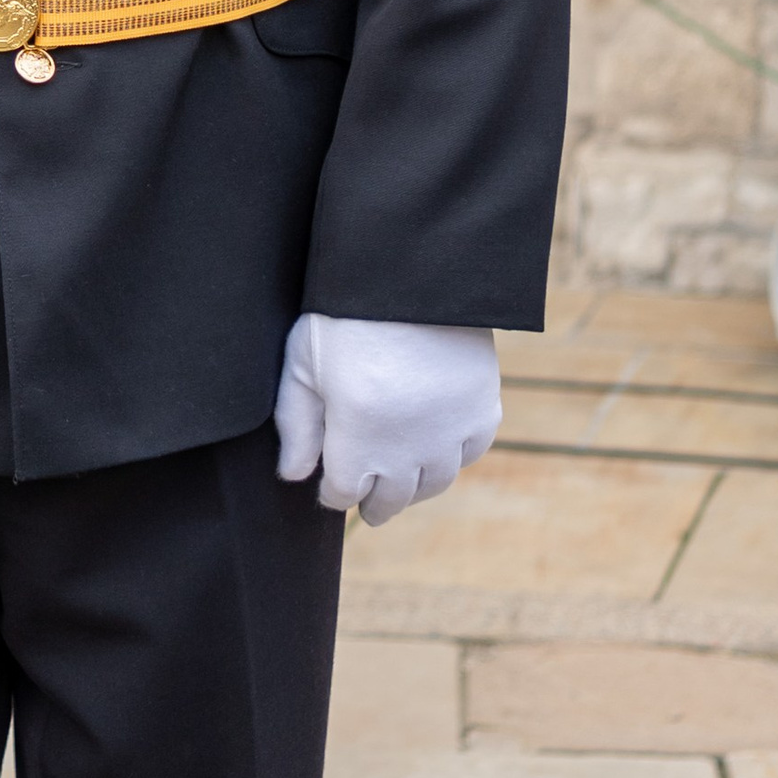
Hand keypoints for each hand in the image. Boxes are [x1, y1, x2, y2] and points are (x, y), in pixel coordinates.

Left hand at [273, 313, 500, 525]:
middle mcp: (407, 445)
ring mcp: (449, 431)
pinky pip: (469, 453)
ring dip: (414, 488)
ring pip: (433, 483)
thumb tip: (295, 475)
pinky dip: (453, 458)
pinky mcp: (482, 410)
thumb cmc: (345, 314)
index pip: (344, 493)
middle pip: (391, 498)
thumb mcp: (303, 363)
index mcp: (357, 435)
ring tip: (403, 484)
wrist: (412, 272)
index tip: (332, 488)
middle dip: (374, 503)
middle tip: (370, 505)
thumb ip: (296, 424)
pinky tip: (438, 451)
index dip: (334, 494)